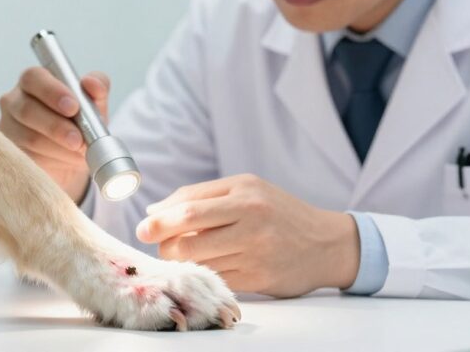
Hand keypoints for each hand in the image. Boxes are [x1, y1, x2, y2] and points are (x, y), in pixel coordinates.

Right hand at [0, 67, 110, 203]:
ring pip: (29, 138)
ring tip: (79, 153)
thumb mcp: (94, 102)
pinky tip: (66, 161)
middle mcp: (14, 101)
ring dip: (59, 148)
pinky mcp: (9, 153)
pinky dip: (52, 161)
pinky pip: (28, 159)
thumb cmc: (80, 121)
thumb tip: (91, 83)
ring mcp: (8, 128)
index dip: (52, 92)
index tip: (74, 107)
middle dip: (56, 126)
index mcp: (34, 81)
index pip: (34, 78)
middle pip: (27, 109)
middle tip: (78, 139)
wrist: (72, 155)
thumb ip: (98, 86)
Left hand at [136, 174, 359, 297]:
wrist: (326, 243)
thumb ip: (201, 197)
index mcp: (244, 192)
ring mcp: (255, 250)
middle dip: (164, 243)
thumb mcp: (247, 190)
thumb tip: (155, 210)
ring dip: (180, 261)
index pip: (188, 205)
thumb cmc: (279, 213)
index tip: (143, 228)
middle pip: (187, 234)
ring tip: (181, 256)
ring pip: (198, 260)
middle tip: (157, 245)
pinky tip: (203, 269)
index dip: (160, 219)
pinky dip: (202, 275)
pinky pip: (215, 278)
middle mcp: (250, 218)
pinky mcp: (258, 277)